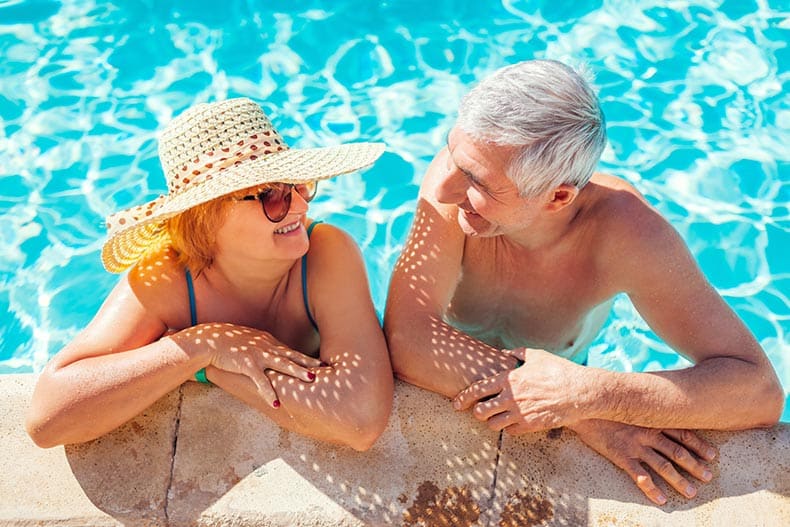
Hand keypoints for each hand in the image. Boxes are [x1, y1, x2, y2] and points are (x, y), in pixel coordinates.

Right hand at [169, 323, 320, 406]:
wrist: (210, 340)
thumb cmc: (228, 342)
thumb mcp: (250, 342)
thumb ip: (263, 348)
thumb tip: (274, 356)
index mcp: (268, 342)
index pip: (291, 351)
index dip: (306, 358)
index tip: (321, 364)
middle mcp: (266, 347)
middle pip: (292, 355)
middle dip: (309, 362)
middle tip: (324, 368)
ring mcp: (258, 355)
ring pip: (282, 364)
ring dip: (298, 371)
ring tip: (311, 379)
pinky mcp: (246, 365)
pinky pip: (260, 380)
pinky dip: (268, 392)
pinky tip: (275, 403)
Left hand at [453, 347, 586, 432]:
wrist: (579, 391)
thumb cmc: (559, 370)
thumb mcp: (536, 356)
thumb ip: (516, 354)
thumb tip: (502, 353)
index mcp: (509, 379)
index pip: (477, 389)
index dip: (463, 397)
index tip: (456, 403)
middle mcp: (511, 397)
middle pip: (481, 411)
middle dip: (477, 412)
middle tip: (479, 411)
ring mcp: (520, 413)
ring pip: (493, 424)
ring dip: (492, 421)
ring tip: (496, 417)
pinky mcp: (530, 425)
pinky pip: (510, 432)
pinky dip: (509, 428)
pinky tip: (513, 422)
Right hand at [570, 419, 716, 504]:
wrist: (583, 408)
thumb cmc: (606, 406)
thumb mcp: (629, 404)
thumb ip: (644, 410)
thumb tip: (657, 411)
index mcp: (651, 420)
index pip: (682, 432)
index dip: (699, 444)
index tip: (712, 455)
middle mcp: (647, 432)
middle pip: (677, 450)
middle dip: (694, 464)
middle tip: (707, 476)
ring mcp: (634, 445)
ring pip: (663, 465)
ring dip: (679, 480)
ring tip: (691, 492)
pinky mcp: (621, 455)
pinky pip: (640, 475)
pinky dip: (652, 488)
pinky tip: (661, 499)